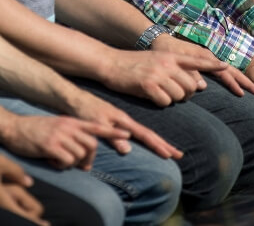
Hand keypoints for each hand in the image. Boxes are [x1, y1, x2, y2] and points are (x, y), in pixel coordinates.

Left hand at [63, 90, 181, 159]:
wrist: (74, 98)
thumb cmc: (84, 111)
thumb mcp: (97, 124)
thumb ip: (112, 137)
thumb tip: (128, 150)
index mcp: (124, 122)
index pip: (146, 136)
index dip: (159, 146)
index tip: (170, 155)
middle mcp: (126, 122)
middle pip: (150, 135)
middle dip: (165, 145)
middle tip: (179, 155)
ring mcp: (122, 121)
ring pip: (144, 133)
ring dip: (157, 142)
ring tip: (168, 150)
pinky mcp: (116, 122)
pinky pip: (136, 131)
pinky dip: (146, 138)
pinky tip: (146, 141)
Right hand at [99, 48, 229, 105]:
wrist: (110, 63)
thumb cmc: (134, 63)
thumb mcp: (157, 59)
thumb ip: (175, 67)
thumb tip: (195, 82)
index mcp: (171, 56)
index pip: (197, 60)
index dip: (212, 64)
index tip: (226, 66)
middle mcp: (168, 64)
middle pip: (191, 86)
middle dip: (187, 94)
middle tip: (177, 96)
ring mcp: (158, 74)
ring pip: (179, 95)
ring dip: (173, 100)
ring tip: (162, 95)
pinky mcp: (148, 85)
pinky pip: (165, 102)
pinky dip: (161, 103)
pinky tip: (152, 98)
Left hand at [152, 34, 253, 97]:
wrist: (161, 40)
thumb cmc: (167, 51)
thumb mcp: (176, 61)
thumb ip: (189, 73)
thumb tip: (203, 87)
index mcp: (206, 57)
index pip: (225, 73)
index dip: (234, 84)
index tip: (244, 94)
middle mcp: (212, 58)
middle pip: (235, 72)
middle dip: (248, 83)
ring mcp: (211, 60)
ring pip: (232, 72)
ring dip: (245, 82)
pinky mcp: (207, 63)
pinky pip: (226, 73)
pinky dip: (235, 80)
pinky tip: (240, 87)